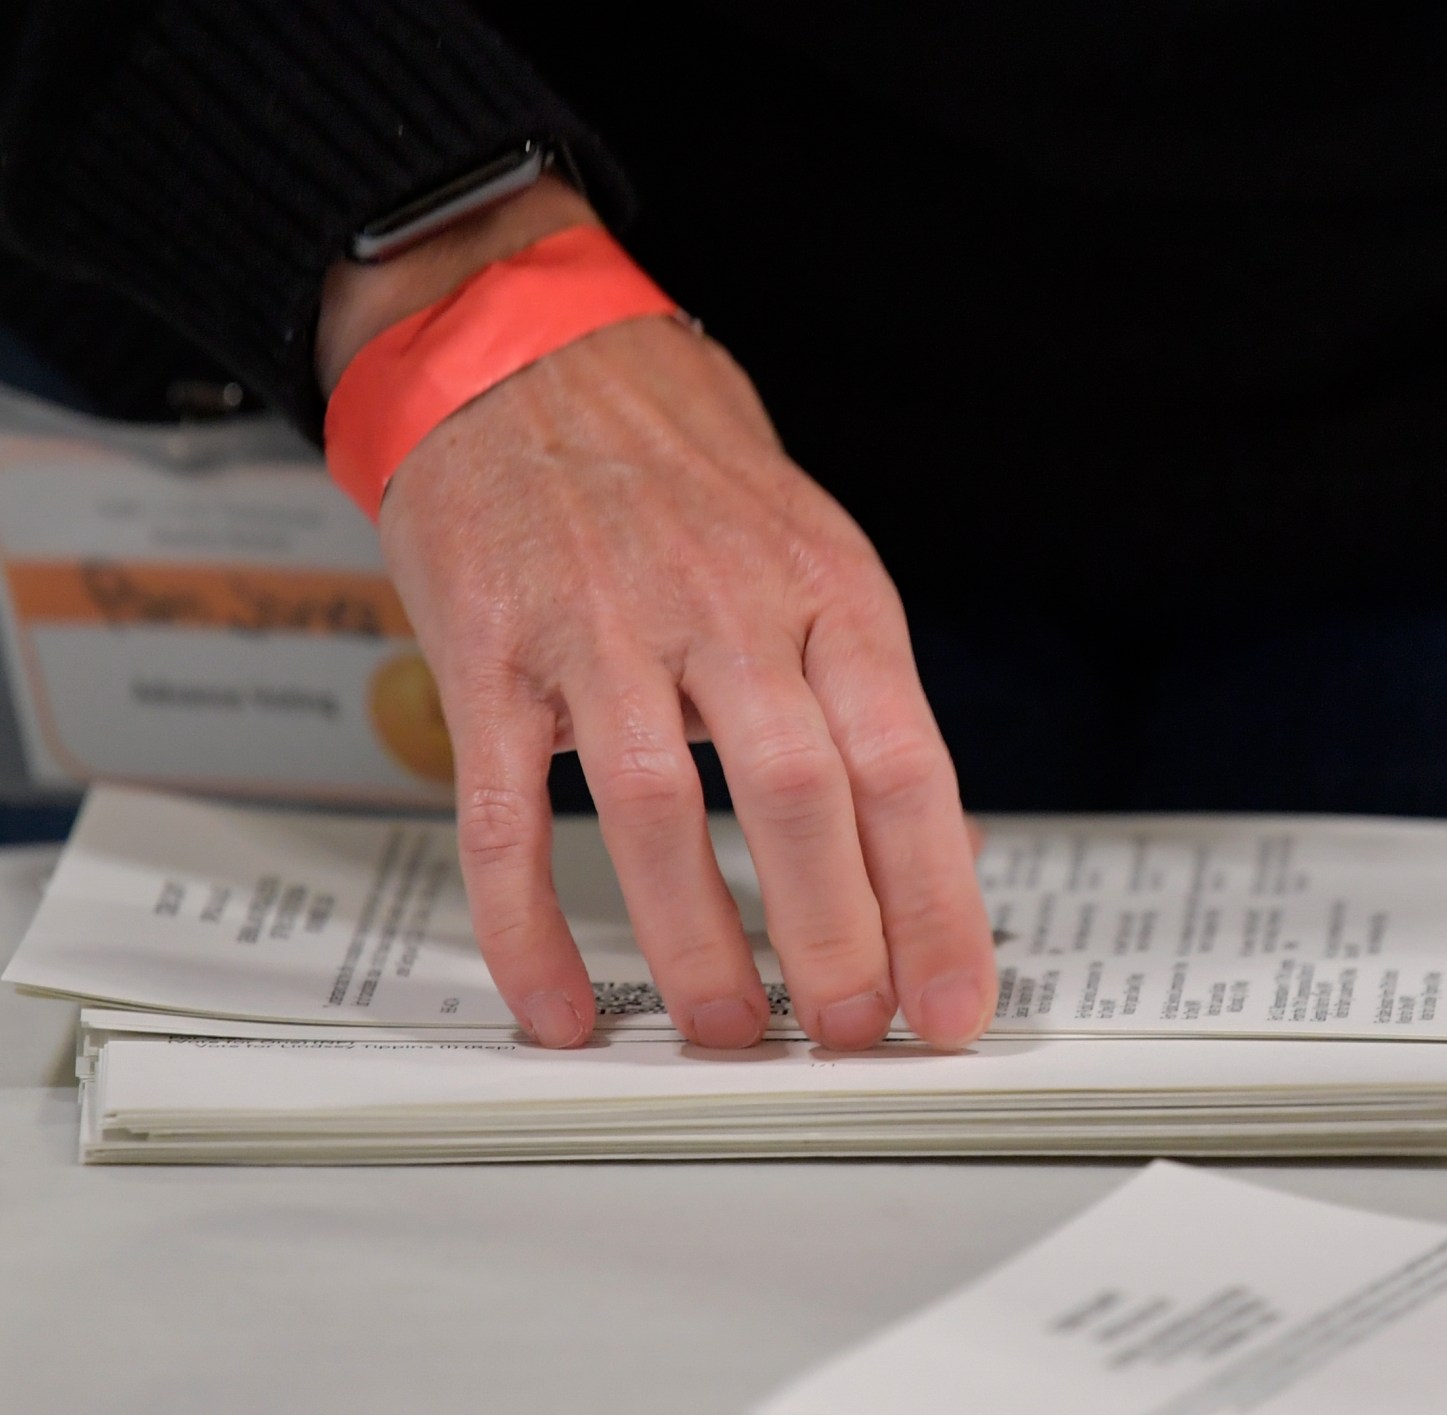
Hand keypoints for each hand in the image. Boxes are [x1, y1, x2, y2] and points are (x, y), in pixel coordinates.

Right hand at [320, 183, 998, 1051]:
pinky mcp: (491, 650)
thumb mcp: (817, 563)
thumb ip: (867, 707)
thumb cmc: (686, 477)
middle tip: (850, 1031)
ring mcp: (602, 628)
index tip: (955, 1002)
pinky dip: (529, 920)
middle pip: (801, 790)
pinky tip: (559, 999)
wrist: (530, 352)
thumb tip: (941, 857)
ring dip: (696, 936)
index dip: (938, 897)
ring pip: (657, 805)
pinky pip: (504, 808)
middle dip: (835, 932)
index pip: (906, 765)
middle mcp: (727, 610)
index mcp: (829, 594)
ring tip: (727, 1027)